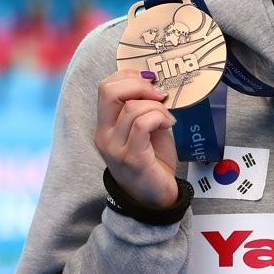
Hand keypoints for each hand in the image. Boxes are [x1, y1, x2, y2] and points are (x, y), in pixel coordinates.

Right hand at [95, 69, 178, 207]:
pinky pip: (143, 124)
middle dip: (139, 85)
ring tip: (167, 118)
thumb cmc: (152, 160)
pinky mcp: (132, 158)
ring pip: (133, 107)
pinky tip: (168, 124)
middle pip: (108, 91)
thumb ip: (143, 107)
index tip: (151, 82)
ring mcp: (115, 147)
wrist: (155, 197)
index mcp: (105, 125)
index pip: (105, 87)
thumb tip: (155, 83)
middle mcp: (104, 135)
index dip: (129, 76)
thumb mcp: (145, 128)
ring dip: (157, 106)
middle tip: (159, 95)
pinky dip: (160, 118)